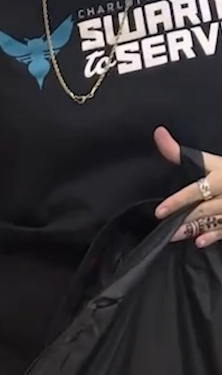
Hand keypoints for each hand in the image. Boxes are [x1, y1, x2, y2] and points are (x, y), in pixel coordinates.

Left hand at [154, 126, 221, 247]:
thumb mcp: (211, 161)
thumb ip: (180, 153)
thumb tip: (158, 133)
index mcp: (221, 176)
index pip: (196, 190)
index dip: (178, 201)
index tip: (159, 211)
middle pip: (205, 208)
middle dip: (185, 218)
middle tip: (165, 227)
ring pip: (214, 220)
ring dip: (195, 229)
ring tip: (175, 235)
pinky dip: (214, 235)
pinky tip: (200, 242)